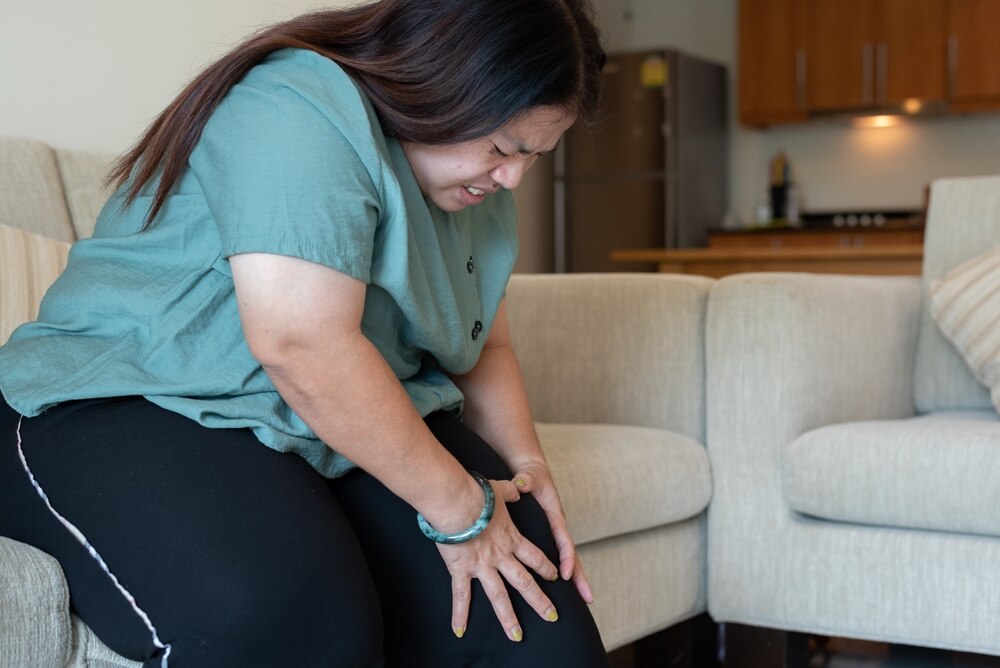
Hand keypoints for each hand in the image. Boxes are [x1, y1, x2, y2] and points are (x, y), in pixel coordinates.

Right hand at [436, 479, 560, 641]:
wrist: (457, 501)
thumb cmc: (477, 493)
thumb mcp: (499, 489)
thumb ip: (511, 491)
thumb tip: (518, 488)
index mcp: (511, 538)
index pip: (534, 556)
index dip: (546, 567)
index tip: (556, 577)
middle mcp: (501, 556)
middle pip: (524, 582)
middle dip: (539, 601)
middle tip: (552, 617)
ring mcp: (482, 566)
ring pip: (499, 596)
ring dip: (509, 618)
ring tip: (517, 636)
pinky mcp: (461, 570)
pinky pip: (461, 596)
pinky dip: (460, 615)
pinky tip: (460, 631)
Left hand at [511, 462, 593, 603]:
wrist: (533, 473)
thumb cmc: (531, 476)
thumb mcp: (529, 477)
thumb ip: (525, 481)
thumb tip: (522, 484)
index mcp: (555, 515)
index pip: (563, 538)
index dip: (565, 557)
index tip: (565, 574)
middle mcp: (559, 527)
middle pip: (572, 554)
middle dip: (579, 577)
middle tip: (588, 599)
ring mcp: (557, 533)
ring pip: (569, 559)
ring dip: (576, 579)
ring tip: (584, 602)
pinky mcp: (552, 537)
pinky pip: (560, 557)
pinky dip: (566, 573)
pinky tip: (565, 591)